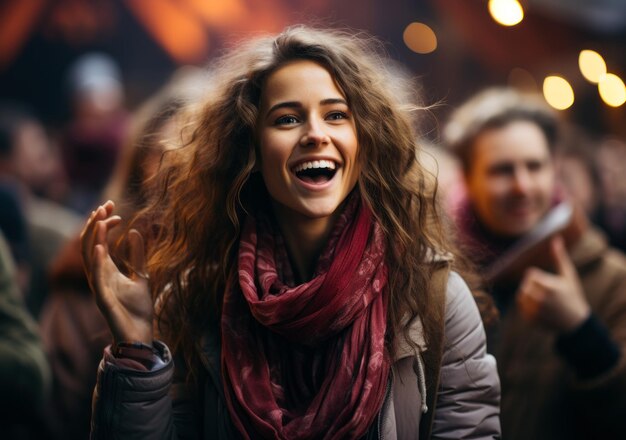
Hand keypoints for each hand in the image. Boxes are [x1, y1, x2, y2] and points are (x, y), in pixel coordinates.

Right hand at [80, 200, 153, 344]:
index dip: (103, 224)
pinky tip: (101, 247)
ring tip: (100, 218)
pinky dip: (97, 262)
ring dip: (93, 238)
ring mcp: (99, 288)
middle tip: (104, 205)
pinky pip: (96, 279)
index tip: (115, 209)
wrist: (141, 335)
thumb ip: (136, 256)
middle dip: (95, 224)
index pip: (99, 242)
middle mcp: (99, 277)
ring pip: (89, 259)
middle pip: (89, 245)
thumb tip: (134, 232)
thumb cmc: (137, 309)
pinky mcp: (103, 301)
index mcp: (106, 271)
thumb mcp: (141, 276)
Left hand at [516, 236, 589, 332]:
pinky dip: (527, 306)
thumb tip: (556, 238)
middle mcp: (542, 300)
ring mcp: (536, 311)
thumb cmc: (573, 295)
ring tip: (541, 299)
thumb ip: (560, 257)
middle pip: (524, 285)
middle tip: (544, 292)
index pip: (530, 274)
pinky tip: (540, 308)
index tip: (547, 283)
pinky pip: (521, 308)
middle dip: (532, 286)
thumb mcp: (568, 275)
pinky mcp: (532, 319)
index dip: (537, 277)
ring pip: (521, 297)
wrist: (576, 322)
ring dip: (527, 296)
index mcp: (550, 287)